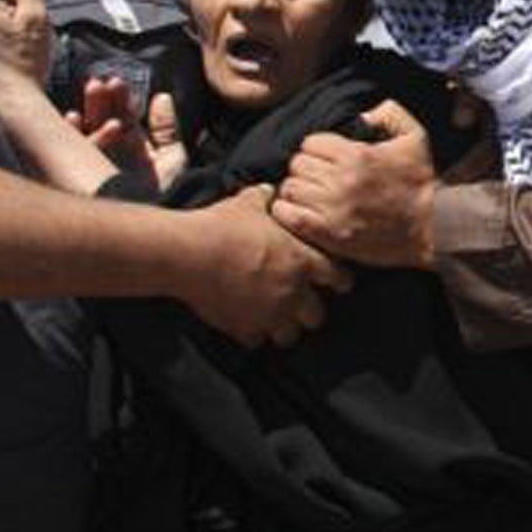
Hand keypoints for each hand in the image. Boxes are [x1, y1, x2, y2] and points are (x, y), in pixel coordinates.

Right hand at [65, 78, 186, 189]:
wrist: (147, 230)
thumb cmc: (164, 198)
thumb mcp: (172, 160)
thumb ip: (167, 129)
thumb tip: (161, 96)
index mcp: (131, 150)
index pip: (123, 119)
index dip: (120, 100)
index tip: (117, 81)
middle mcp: (110, 156)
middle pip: (101, 121)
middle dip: (100, 100)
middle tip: (100, 81)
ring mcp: (91, 165)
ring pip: (84, 132)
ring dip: (87, 109)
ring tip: (93, 88)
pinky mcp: (74, 176)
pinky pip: (67, 152)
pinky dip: (71, 133)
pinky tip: (73, 118)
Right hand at [178, 184, 350, 347]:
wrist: (190, 253)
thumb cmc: (223, 224)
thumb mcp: (249, 203)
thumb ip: (265, 199)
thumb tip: (269, 191)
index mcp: (301, 260)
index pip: (337, 276)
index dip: (340, 280)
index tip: (341, 284)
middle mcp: (292, 291)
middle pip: (317, 315)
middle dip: (312, 311)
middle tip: (305, 307)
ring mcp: (269, 314)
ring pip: (290, 336)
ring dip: (285, 328)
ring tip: (278, 321)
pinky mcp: (244, 328)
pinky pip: (257, 341)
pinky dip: (254, 335)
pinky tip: (248, 326)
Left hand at [273, 100, 438, 267]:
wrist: (431, 228)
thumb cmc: (420, 182)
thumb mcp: (415, 137)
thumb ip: (389, 113)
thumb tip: (361, 113)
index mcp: (356, 155)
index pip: (311, 142)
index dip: (317, 148)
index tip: (327, 157)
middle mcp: (341, 181)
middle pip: (297, 164)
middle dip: (306, 167)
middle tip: (318, 175)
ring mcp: (332, 209)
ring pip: (290, 188)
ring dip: (297, 188)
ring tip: (310, 192)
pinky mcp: (329, 235)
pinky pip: (288, 216)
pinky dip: (286, 211)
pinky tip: (298, 209)